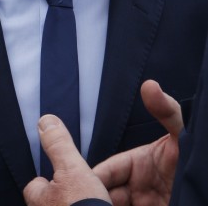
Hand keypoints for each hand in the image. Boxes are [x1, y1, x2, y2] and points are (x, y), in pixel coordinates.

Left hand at [24, 115, 110, 205]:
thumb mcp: (73, 171)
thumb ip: (59, 146)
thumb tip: (45, 121)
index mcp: (40, 200)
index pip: (35, 186)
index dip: (47, 179)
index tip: (61, 176)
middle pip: (52, 201)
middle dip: (66, 197)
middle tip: (81, 194)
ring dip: (76, 205)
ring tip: (92, 204)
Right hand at [93, 80, 181, 205]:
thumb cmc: (195, 163)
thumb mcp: (184, 137)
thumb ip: (168, 112)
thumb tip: (149, 85)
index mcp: (136, 165)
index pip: (105, 172)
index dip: (93, 180)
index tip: (84, 189)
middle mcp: (136, 187)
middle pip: (104, 193)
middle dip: (95, 198)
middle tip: (93, 204)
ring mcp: (143, 205)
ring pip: (112, 205)